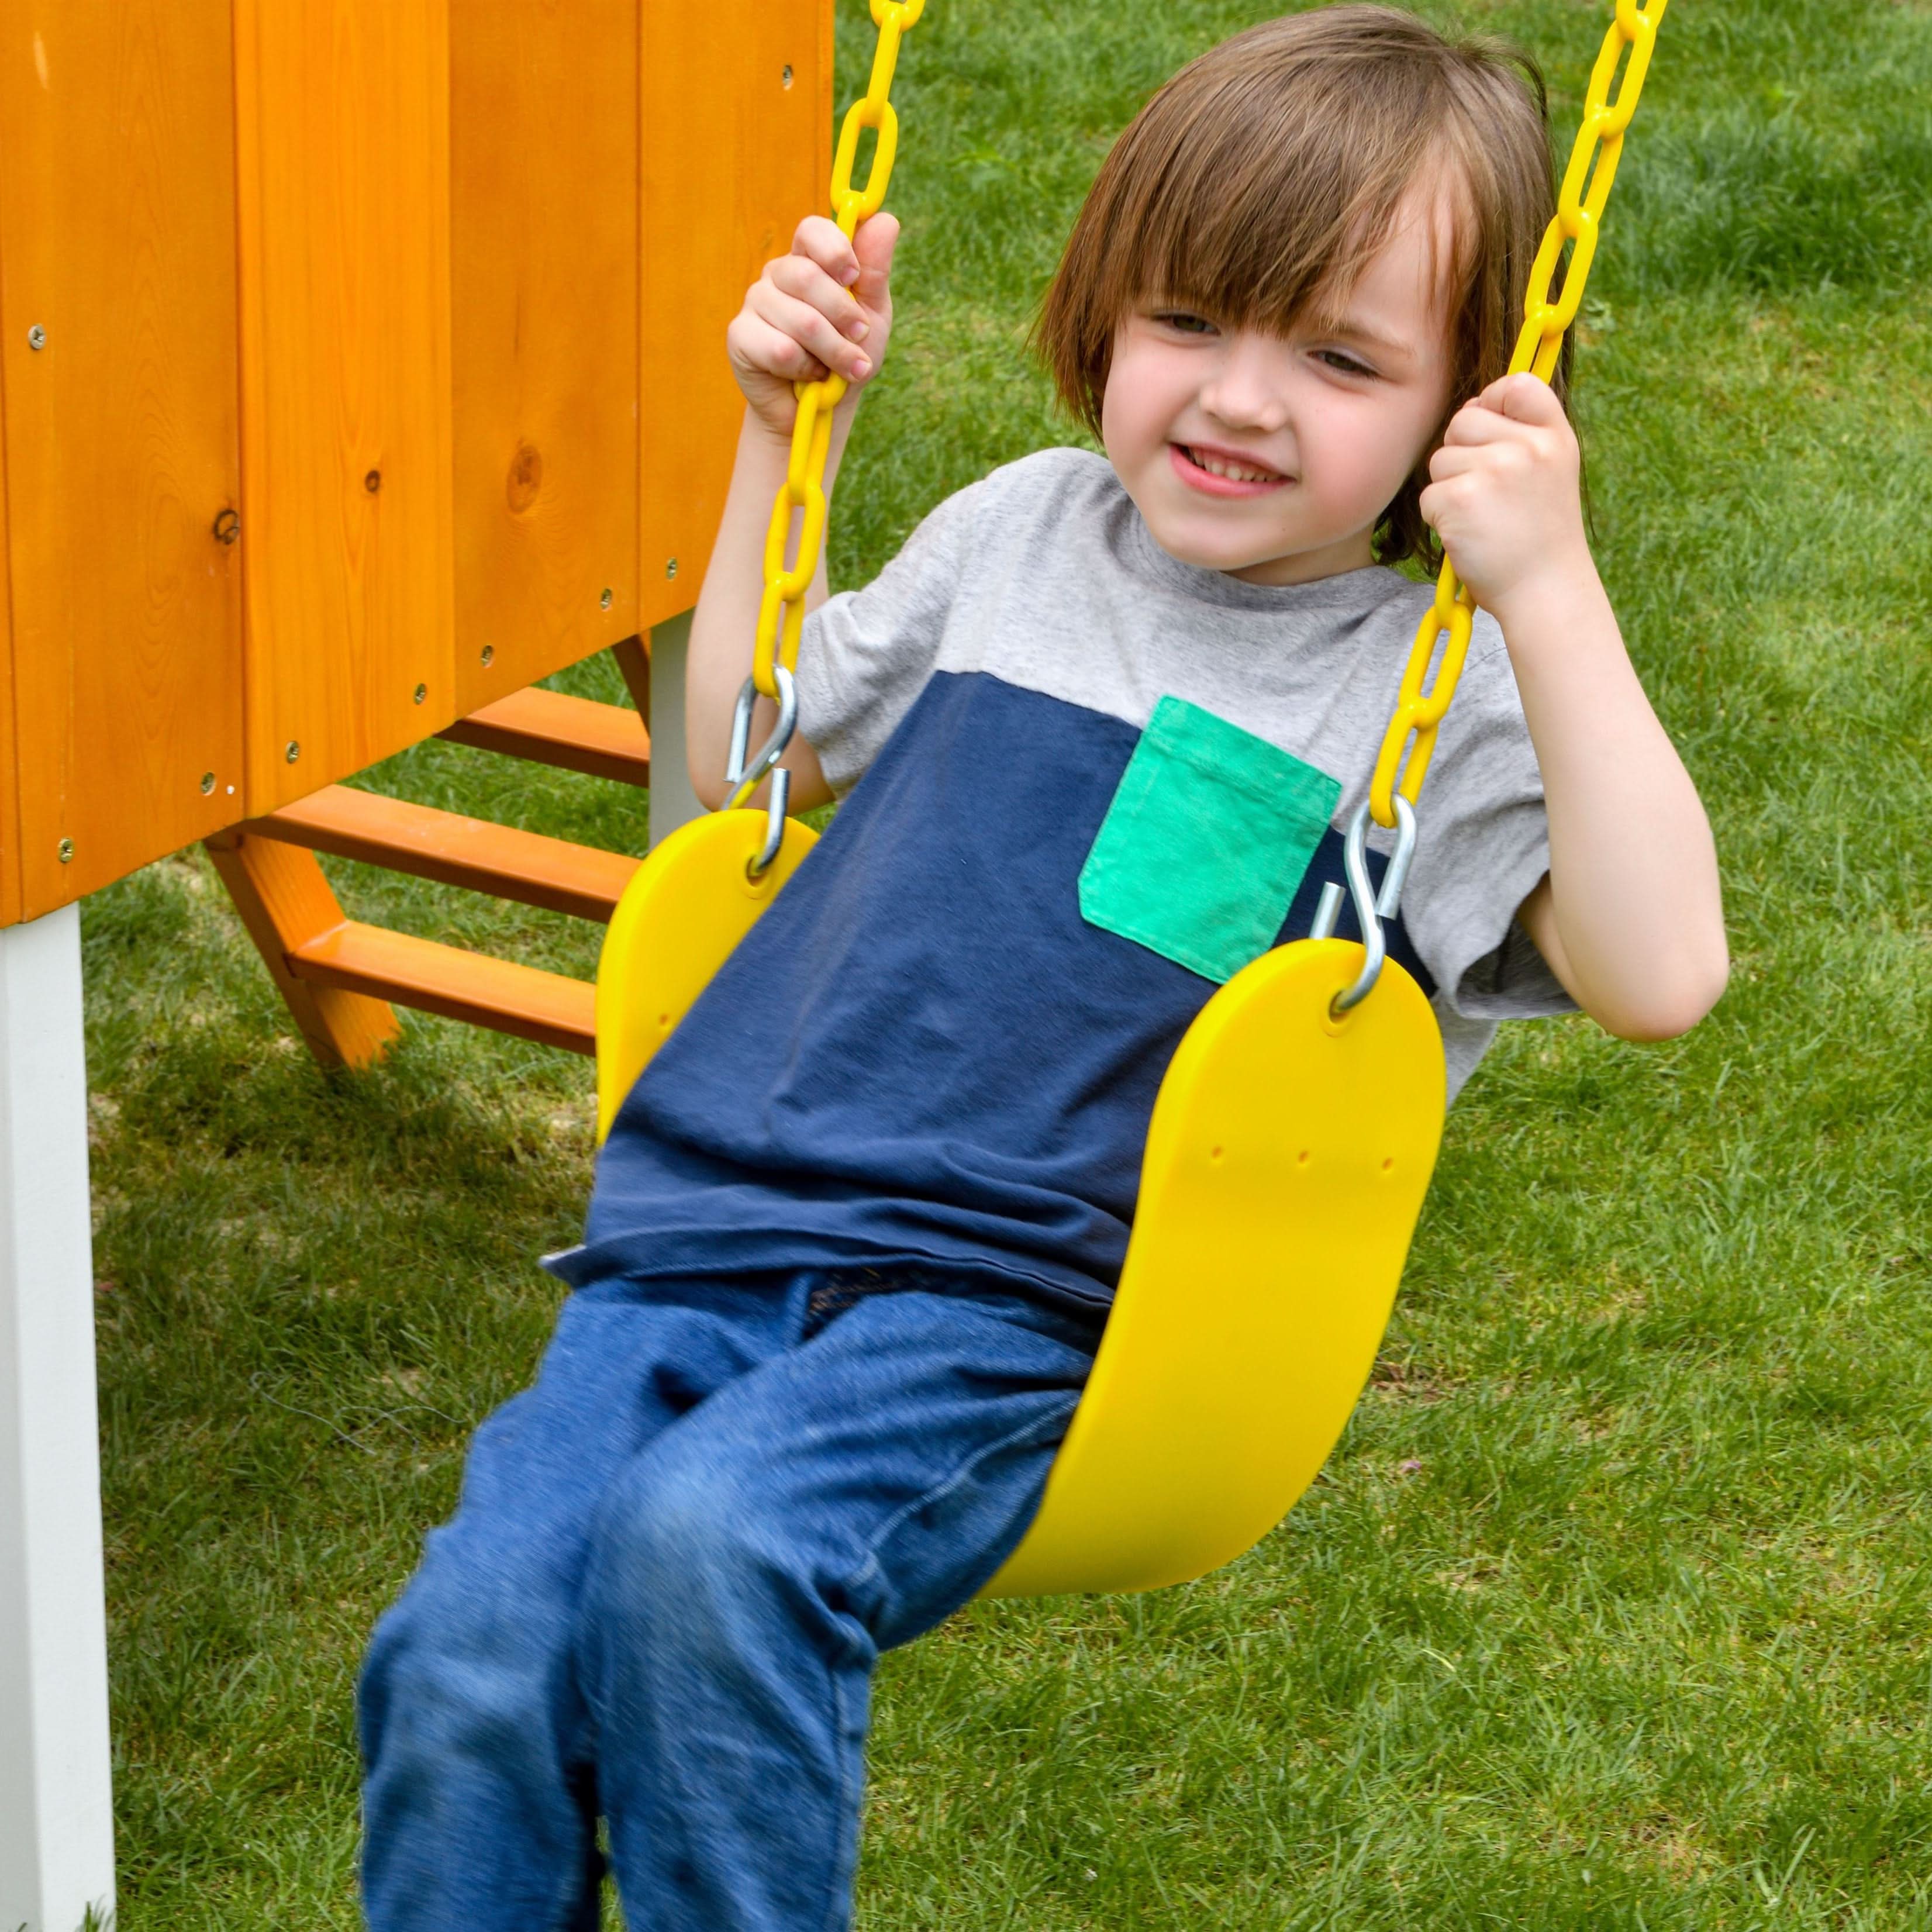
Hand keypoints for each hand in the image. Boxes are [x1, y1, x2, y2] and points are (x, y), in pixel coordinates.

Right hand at [726, 212, 898, 442]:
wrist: (821, 410)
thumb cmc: (845, 357)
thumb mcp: (872, 315)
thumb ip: (875, 271)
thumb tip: (886, 219)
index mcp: (808, 261)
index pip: (812, 231)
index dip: (834, 250)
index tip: (853, 277)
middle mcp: (777, 275)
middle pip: (806, 276)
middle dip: (843, 315)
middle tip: (860, 337)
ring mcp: (755, 304)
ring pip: (799, 319)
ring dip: (833, 351)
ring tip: (845, 370)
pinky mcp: (740, 338)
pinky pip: (780, 349)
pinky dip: (805, 369)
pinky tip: (808, 377)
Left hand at [1419, 373, 1591, 620]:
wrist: (1544, 593)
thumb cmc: (1539, 538)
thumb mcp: (1549, 473)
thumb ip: (1521, 435)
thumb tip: (1471, 407)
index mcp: (1554, 436)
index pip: (1517, 383)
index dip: (1493, 399)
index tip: (1492, 431)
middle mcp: (1528, 447)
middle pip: (1463, 421)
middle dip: (1461, 454)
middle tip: (1487, 494)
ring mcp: (1495, 470)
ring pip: (1440, 459)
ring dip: (1449, 489)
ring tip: (1482, 518)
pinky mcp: (1461, 498)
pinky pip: (1428, 495)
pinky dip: (1439, 518)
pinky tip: (1470, 536)